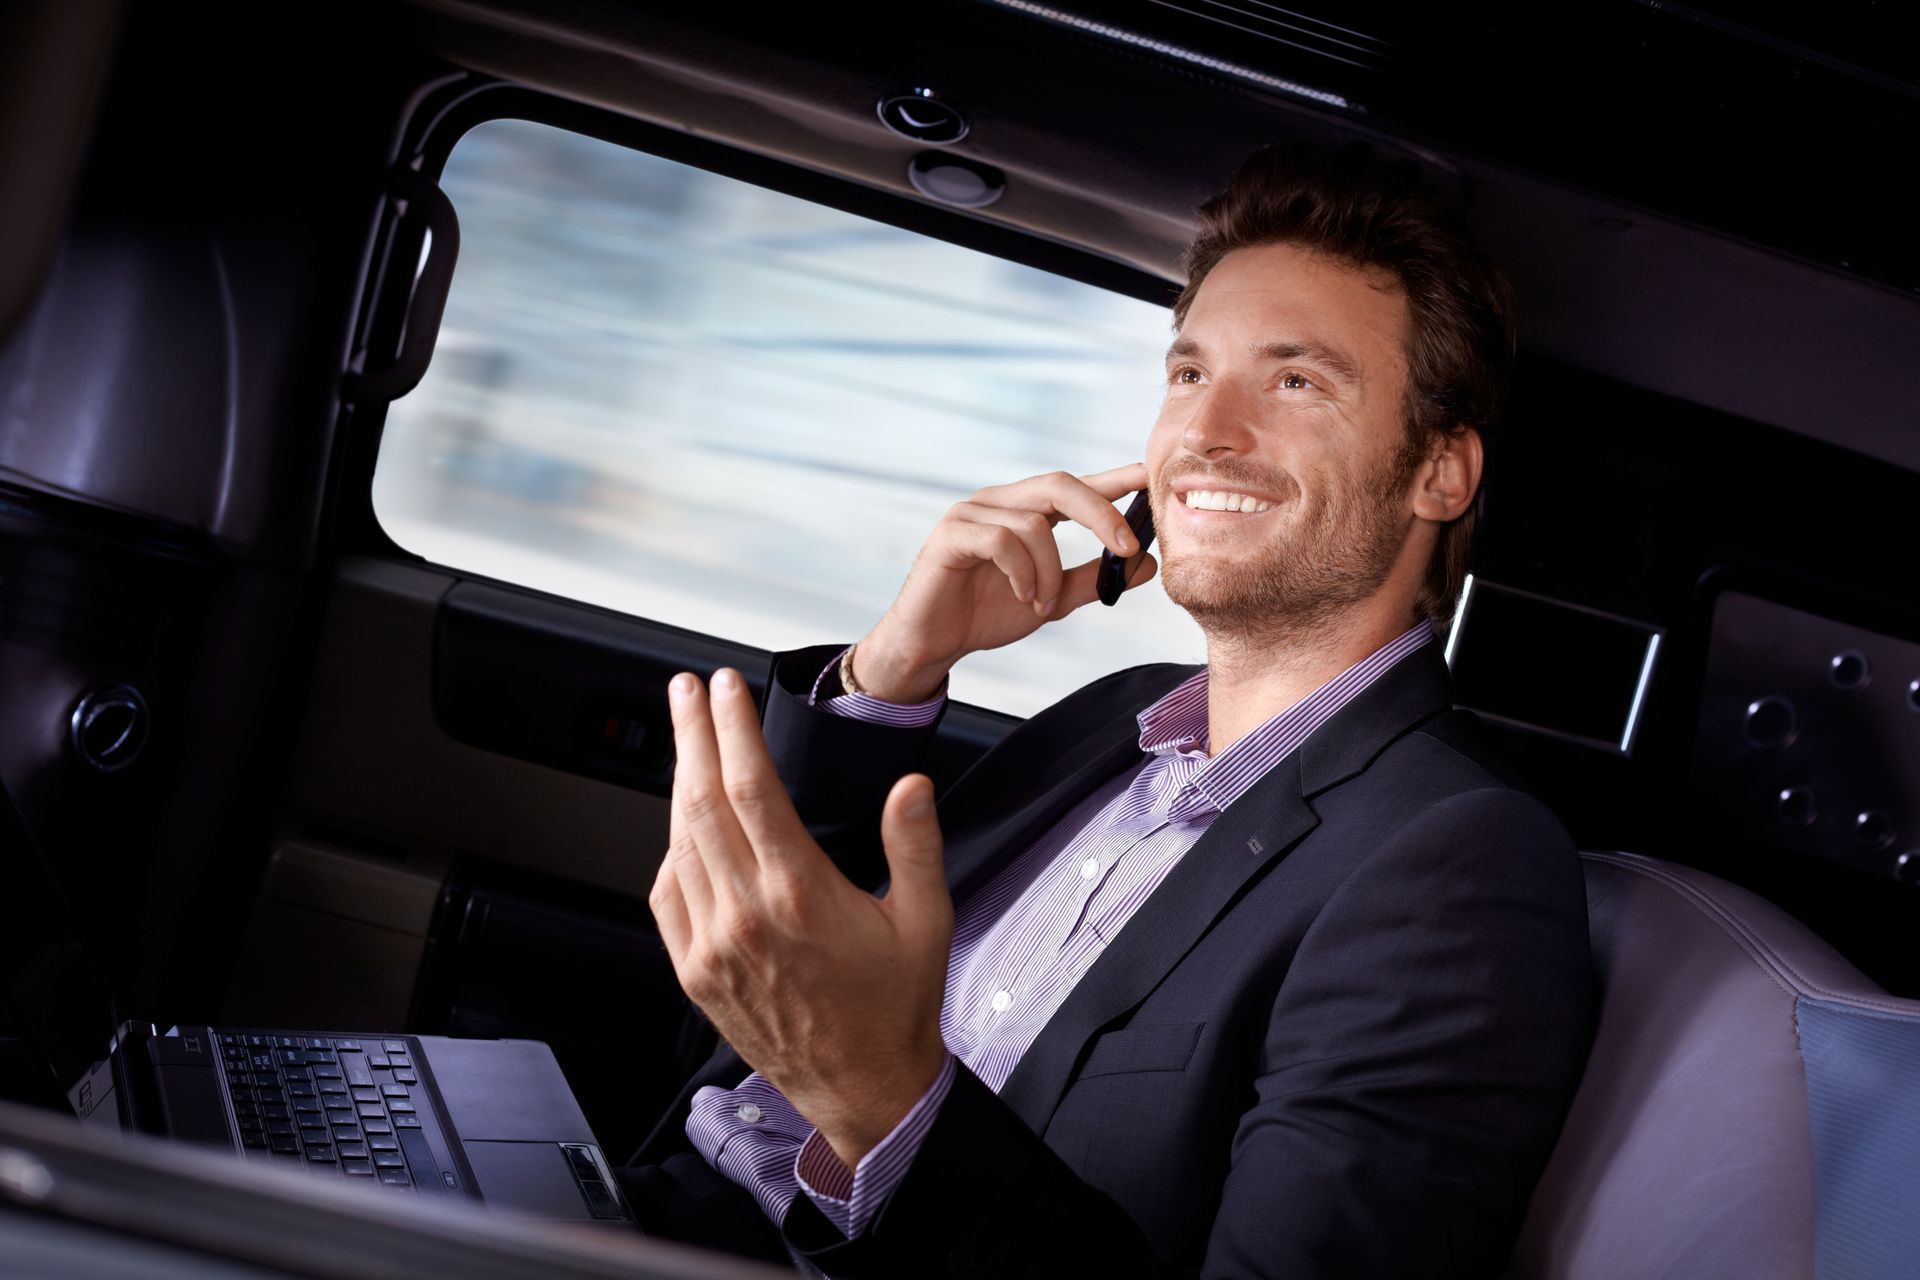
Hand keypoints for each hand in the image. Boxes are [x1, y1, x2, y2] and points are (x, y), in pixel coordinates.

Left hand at [650, 667, 953, 1170]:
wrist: (863, 1087)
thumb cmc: (894, 1007)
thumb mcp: (926, 920)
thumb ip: (916, 845)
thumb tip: (910, 787)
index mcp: (799, 894)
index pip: (749, 787)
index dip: (731, 728)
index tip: (725, 688)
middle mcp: (746, 916)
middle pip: (701, 800)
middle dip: (690, 734)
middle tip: (686, 692)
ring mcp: (712, 945)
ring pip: (679, 842)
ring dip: (679, 782)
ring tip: (686, 741)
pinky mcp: (695, 971)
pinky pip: (668, 893)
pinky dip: (672, 847)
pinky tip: (685, 824)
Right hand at [853, 463, 1158, 700]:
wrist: (933, 643)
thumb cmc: (985, 615)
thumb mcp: (1053, 599)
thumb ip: (1094, 579)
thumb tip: (1146, 563)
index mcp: (1024, 511)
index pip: (1074, 486)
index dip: (1112, 479)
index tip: (1147, 476)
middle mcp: (999, 503)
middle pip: (1059, 485)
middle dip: (1100, 514)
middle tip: (1127, 549)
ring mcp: (972, 514)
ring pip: (1034, 524)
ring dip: (1051, 572)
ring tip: (1043, 604)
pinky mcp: (951, 534)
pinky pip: (1002, 541)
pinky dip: (1023, 572)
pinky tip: (1023, 597)